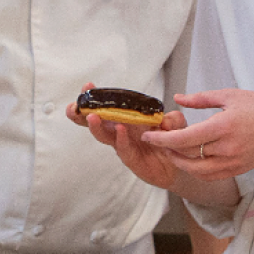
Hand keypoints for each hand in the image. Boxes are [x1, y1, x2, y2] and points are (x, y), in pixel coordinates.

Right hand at [67, 91, 190, 191]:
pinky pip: (123, 149)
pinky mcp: (132, 160)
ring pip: (105, 136)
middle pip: (96, 122)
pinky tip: (119, 130)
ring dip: (97, 127)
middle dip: (83, 114)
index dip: (95, 98)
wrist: (178, 166)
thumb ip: (172, 119)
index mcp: (126, 119)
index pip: (107, 107)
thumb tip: (165, 118)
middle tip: (75, 106)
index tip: (87, 87)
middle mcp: (121, 131)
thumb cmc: (169, 142)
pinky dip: (121, 139)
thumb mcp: (176, 125)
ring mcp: (124, 145)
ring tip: (92, 117)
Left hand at [142, 89, 253, 179]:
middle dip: (166, 150)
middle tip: (155, 141)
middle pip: (187, 156)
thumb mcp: (230, 95)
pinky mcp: (238, 170)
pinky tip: (189, 160)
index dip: (162, 139)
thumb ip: (201, 99)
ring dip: (179, 162)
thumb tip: (177, 99)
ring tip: (170, 151)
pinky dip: (195, 170)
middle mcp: (226, 148)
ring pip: (196, 170)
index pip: (184, 138)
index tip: (148, 135)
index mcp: (223, 127)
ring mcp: (233, 162)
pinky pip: (210, 175)